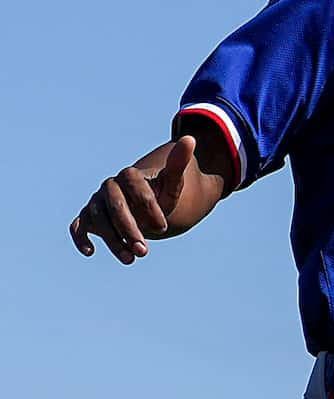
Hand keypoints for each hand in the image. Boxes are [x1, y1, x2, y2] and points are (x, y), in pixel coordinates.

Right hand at [70, 135, 198, 262]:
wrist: (149, 209)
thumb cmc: (162, 197)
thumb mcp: (173, 184)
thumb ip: (178, 164)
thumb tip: (191, 139)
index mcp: (129, 176)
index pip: (134, 186)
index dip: (147, 206)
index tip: (163, 227)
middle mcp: (109, 187)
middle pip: (114, 205)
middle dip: (128, 228)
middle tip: (145, 251)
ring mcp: (97, 203)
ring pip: (98, 219)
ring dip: (113, 240)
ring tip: (132, 259)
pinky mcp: (88, 219)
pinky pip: (77, 226)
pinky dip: (80, 237)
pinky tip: (91, 252)